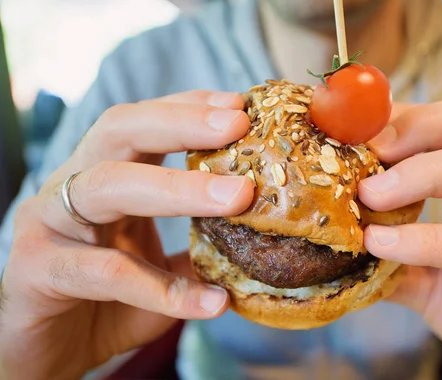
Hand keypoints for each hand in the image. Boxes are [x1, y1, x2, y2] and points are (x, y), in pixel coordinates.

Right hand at [0, 91, 253, 378]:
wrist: (46, 354)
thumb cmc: (107, 305)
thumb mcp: (163, 270)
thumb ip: (201, 250)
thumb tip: (263, 237)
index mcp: (106, 177)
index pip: (145, 124)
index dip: (190, 109)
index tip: (240, 106)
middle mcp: (74, 187)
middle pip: (119, 130)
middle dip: (182, 123)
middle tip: (237, 124)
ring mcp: (48, 223)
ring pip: (107, 185)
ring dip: (178, 188)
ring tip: (238, 197)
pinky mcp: (34, 270)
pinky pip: (103, 272)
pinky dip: (161, 287)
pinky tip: (211, 302)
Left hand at [359, 99, 441, 379]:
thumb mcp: (418, 270)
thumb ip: (383, 247)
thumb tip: (330, 232)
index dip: (403, 115)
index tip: (353, 129)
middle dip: (420, 126)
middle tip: (367, 151)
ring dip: (424, 172)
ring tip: (371, 195)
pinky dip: (431, 239)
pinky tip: (385, 244)